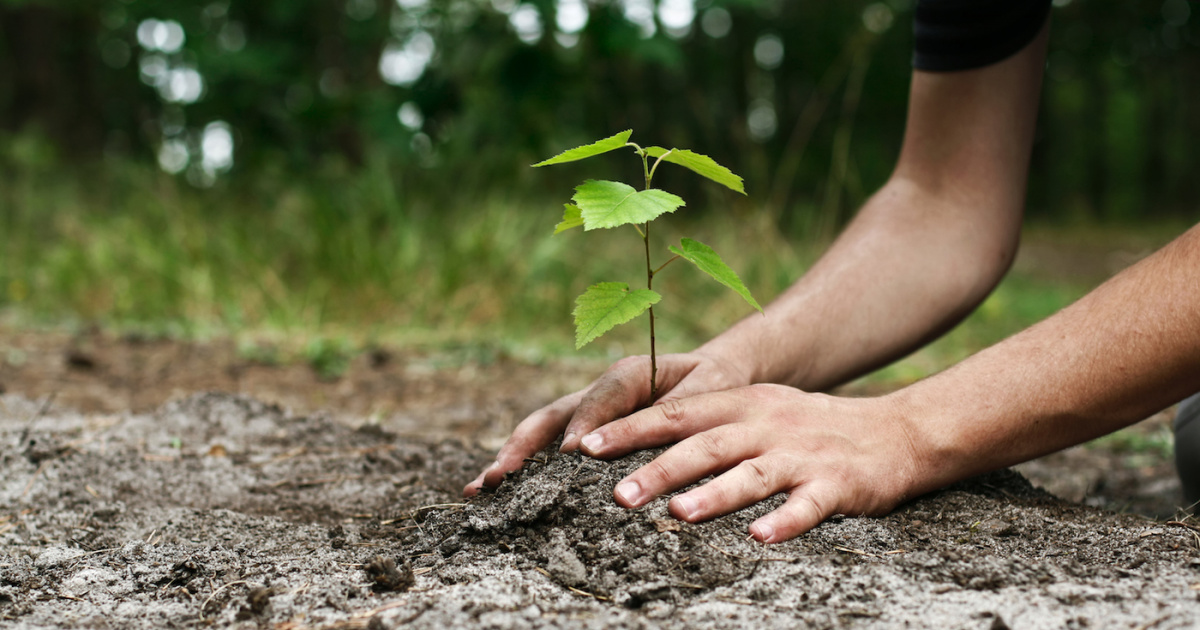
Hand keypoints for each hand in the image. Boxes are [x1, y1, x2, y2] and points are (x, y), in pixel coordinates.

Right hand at [463, 351, 750, 496]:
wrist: (714, 374)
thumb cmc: (714, 384)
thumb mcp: (710, 389)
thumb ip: (683, 408)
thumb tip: (655, 433)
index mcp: (629, 374)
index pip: (600, 398)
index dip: (584, 424)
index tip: (571, 455)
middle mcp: (599, 392)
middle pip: (552, 416)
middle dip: (523, 446)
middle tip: (498, 477)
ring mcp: (587, 412)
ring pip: (542, 433)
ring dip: (511, 459)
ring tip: (480, 489)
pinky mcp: (585, 431)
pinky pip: (550, 448)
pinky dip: (524, 468)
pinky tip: (498, 494)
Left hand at [577, 384, 921, 542]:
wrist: (896, 432)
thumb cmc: (809, 428)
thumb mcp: (758, 412)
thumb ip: (706, 425)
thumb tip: (637, 447)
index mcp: (742, 404)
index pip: (677, 413)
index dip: (630, 429)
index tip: (585, 446)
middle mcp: (767, 424)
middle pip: (706, 445)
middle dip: (659, 468)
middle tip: (617, 494)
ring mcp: (802, 455)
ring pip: (752, 474)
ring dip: (714, 494)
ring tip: (678, 515)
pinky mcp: (837, 485)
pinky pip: (807, 506)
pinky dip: (784, 522)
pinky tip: (760, 539)